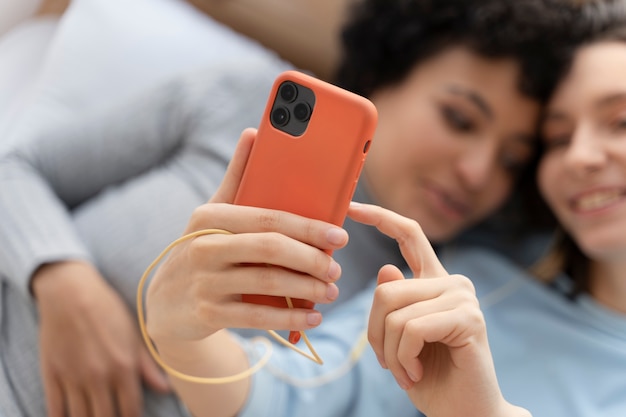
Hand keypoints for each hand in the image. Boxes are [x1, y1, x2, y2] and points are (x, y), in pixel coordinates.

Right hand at [32, 261, 169, 416]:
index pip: (131, 411)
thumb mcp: (134, 334)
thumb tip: (166, 388)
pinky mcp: (51, 375)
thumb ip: (148, 365)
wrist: (70, 291)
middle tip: (113, 415)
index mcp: (123, 367)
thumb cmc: (107, 309)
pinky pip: (55, 410)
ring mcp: (73, 378)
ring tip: (95, 415)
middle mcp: (99, 377)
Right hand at [146, 129, 348, 344]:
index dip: (307, 227)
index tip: (340, 235)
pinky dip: (290, 318)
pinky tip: (313, 318)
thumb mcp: (212, 214)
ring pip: (267, 283)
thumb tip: (253, 132)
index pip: (267, 218)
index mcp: (210, 217)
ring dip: (306, 289)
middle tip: (335, 268)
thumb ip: (237, 176)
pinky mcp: (207, 314)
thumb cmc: (201, 248)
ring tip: (331, 291)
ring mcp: (204, 282)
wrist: (165, 303)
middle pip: (270, 249)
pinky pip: (257, 317)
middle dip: (310, 259)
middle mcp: (204, 247)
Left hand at [348, 203, 529, 416]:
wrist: (465, 415)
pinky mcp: (469, 318)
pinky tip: (416, 374)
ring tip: (405, 373)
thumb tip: (386, 268)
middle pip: (385, 289)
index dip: (380, 217)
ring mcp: (463, 297)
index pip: (408, 234)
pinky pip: (411, 330)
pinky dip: (403, 359)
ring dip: (389, 353)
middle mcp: (451, 282)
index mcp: (433, 282)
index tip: (352, 206)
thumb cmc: (430, 378)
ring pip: (394, 311)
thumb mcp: (397, 340)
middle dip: (375, 334)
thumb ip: (393, 304)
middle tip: (388, 364)